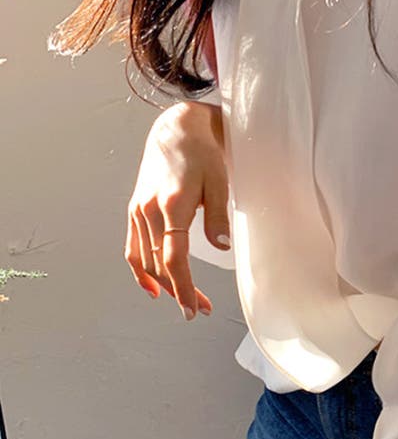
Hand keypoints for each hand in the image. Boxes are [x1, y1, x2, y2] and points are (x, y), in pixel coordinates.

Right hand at [125, 101, 230, 319]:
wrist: (176, 129)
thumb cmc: (203, 153)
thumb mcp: (220, 180)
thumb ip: (219, 215)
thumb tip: (222, 247)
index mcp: (172, 205)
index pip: (174, 258)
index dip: (183, 287)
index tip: (192, 308)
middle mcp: (149, 211)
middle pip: (160, 264)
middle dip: (179, 291)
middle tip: (199, 309)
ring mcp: (138, 211)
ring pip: (145, 259)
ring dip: (163, 285)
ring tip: (184, 300)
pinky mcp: (135, 210)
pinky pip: (133, 247)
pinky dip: (140, 270)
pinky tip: (153, 288)